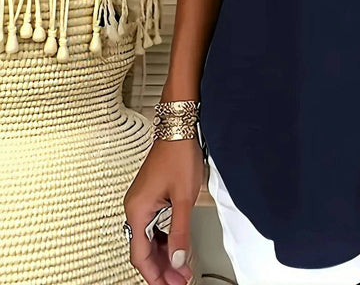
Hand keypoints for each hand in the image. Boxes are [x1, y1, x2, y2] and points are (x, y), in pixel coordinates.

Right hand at [123, 137, 203, 283]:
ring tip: (181, 268)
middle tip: (179, 280)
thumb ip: (181, 232)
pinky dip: (165, 239)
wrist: (179, 130)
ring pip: (149, 239)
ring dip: (165, 255)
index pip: (141, 255)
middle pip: (144, 249)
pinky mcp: (150, 196)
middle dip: (162, 268)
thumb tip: (180, 259)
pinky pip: (154, 226)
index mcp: (137, 211)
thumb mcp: (183, 198)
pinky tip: (177, 247)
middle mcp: (135, 208)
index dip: (155, 275)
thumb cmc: (178, 155)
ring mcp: (141, 202)